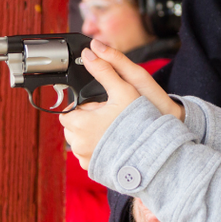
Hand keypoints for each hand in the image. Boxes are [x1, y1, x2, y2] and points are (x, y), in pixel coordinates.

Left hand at [59, 39, 182, 168]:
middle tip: (108, 117)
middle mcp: (77, 143)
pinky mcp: (92, 169)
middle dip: (85, 120)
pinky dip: (96, 149)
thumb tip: (90, 52)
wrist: (153, 152)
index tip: (100, 106)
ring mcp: (84, 158)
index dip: (83, 106)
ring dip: (90, 135)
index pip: (67, 111)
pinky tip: (112, 143)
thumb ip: (104, 69)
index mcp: (79, 123)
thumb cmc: (138, 122)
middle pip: (72, 126)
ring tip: (112, 130)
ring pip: (79, 141)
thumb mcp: (123, 89)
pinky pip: (87, 155)